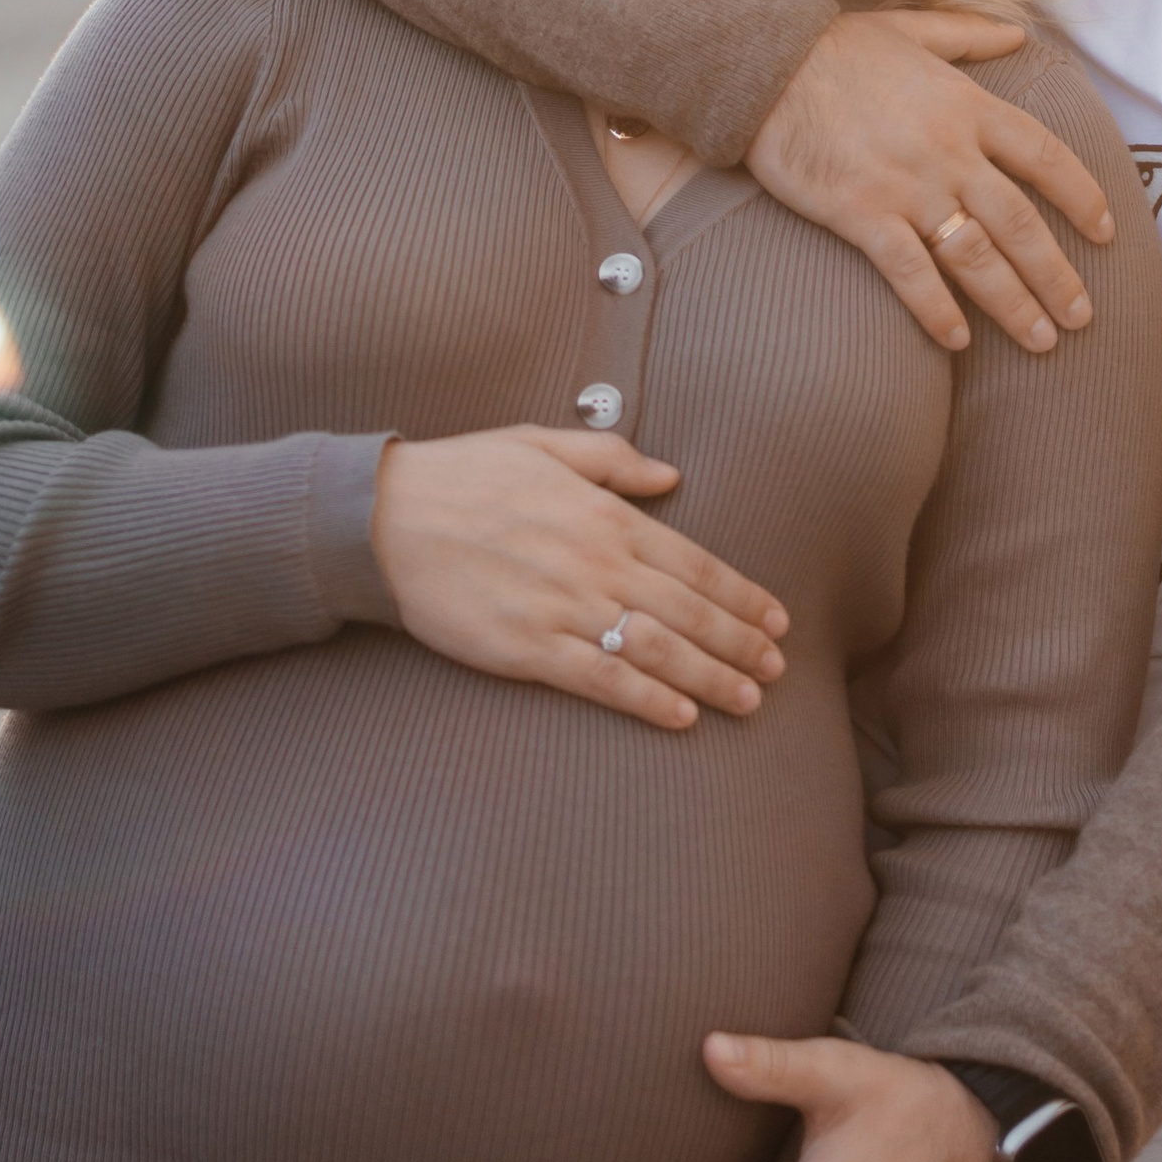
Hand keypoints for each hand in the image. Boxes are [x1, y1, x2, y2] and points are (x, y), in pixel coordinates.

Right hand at [371, 425, 788, 731]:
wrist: (384, 518)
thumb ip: (613, 459)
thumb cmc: (462, 476)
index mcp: (605, 514)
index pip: (696, 563)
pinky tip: (682, 718)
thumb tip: (672, 475)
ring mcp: (564, 607)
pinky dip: (647, 700)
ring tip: (749, 701)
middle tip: (778, 670)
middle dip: (742, 644)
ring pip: (658, 649)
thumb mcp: (541, 444)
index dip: (743, 596)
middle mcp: (596, 562)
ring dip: (712, 677)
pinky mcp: (528, 648)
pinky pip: (601, 679)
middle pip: (690, 611)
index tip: (776, 620)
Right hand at [749, 12, 1116, 356]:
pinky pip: (911, 272)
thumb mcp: (911, 27)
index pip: (1045, 157)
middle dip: (1057, 275)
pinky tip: (958, 340)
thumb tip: (1019, 36)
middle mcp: (950, 152)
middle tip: (1082, 316)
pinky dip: (937, 309)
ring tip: (1043, 341)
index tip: (1106, 232)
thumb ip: (970, 34)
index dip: (1082, 198)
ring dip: (1014, 303)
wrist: (765, 65)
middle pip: (1020, 223)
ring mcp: (908, 186)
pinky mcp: (862, 214)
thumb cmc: (835, 48)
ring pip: (977, 256)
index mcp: (968, 107)